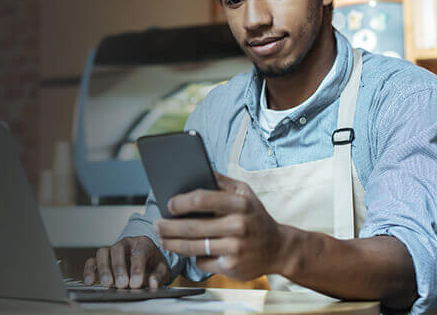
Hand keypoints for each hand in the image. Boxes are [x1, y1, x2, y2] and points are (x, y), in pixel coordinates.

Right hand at [82, 236, 171, 288]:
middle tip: (122, 284)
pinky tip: (89, 281)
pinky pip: (92, 261)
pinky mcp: (103, 258)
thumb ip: (158, 276)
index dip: (137, 268)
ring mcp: (112, 249)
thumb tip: (153, 283)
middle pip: (118, 250)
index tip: (136, 283)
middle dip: (119, 268)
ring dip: (104, 269)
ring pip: (103, 253)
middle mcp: (126, 243)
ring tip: (108, 284)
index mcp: (143, 242)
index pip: (139, 252)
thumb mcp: (162, 270)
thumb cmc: (154, 264)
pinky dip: (89, 270)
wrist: (148, 262)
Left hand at [154, 173, 293, 280]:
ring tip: (162, 238)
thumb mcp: (245, 193)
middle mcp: (239, 226)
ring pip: (192, 247)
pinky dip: (194, 257)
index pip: (201, 199)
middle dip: (167, 227)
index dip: (180, 202)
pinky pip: (202, 262)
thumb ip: (221, 181)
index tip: (169, 205)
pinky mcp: (232, 267)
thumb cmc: (255, 216)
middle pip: (191, 227)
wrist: (279, 248)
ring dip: (171, 243)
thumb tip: (194, 169)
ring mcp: (235, 248)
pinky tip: (191, 251)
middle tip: (156, 225)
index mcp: (240, 203)